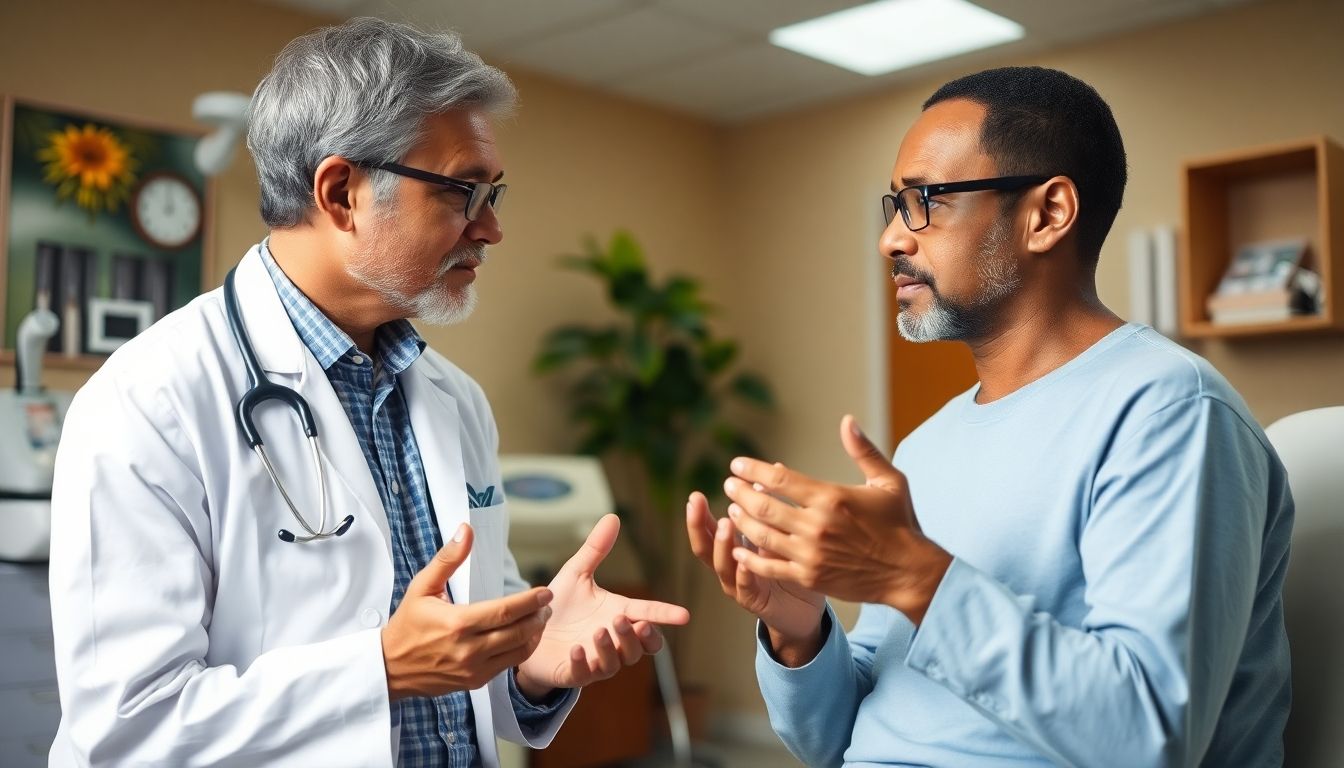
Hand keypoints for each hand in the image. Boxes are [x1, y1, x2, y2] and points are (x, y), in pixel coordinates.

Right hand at [382, 524, 552, 699]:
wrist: (391, 667)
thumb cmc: (407, 623)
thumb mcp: (422, 586)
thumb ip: (448, 558)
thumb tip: (466, 530)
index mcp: (458, 623)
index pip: (505, 611)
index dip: (530, 601)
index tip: (545, 592)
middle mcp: (469, 649)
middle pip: (518, 631)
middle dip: (538, 616)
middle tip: (547, 604)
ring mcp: (473, 669)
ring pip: (518, 652)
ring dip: (535, 634)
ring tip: (541, 618)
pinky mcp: (475, 682)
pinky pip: (508, 666)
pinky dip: (522, 651)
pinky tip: (526, 637)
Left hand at [515, 514, 690, 699]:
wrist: (528, 632)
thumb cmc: (559, 605)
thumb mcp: (576, 573)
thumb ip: (596, 549)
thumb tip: (614, 516)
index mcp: (617, 613)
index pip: (648, 614)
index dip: (665, 615)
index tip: (684, 615)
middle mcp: (612, 639)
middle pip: (639, 645)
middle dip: (637, 636)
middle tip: (626, 621)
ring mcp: (595, 659)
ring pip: (616, 662)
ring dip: (611, 648)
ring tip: (599, 632)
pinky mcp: (573, 672)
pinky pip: (584, 674)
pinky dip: (583, 663)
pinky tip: (576, 650)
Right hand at [686, 491, 824, 653]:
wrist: (804, 611)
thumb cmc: (791, 569)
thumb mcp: (779, 535)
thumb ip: (770, 510)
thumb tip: (771, 471)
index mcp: (731, 549)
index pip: (708, 529)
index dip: (699, 514)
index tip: (694, 495)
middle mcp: (729, 568)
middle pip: (704, 547)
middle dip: (697, 524)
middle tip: (695, 502)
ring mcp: (738, 586)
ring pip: (722, 566)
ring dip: (722, 544)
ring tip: (724, 523)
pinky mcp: (755, 602)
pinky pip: (745, 587)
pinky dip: (743, 573)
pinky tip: (743, 561)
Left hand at [724, 415, 952, 624]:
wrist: (908, 573)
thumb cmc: (900, 524)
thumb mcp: (889, 482)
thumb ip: (864, 451)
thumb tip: (847, 421)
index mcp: (831, 497)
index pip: (780, 478)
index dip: (753, 469)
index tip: (737, 464)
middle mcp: (816, 525)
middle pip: (763, 505)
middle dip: (740, 493)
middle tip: (729, 485)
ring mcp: (810, 554)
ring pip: (761, 535)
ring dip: (741, 521)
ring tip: (732, 511)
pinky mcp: (809, 577)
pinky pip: (770, 567)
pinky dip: (750, 558)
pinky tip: (739, 550)